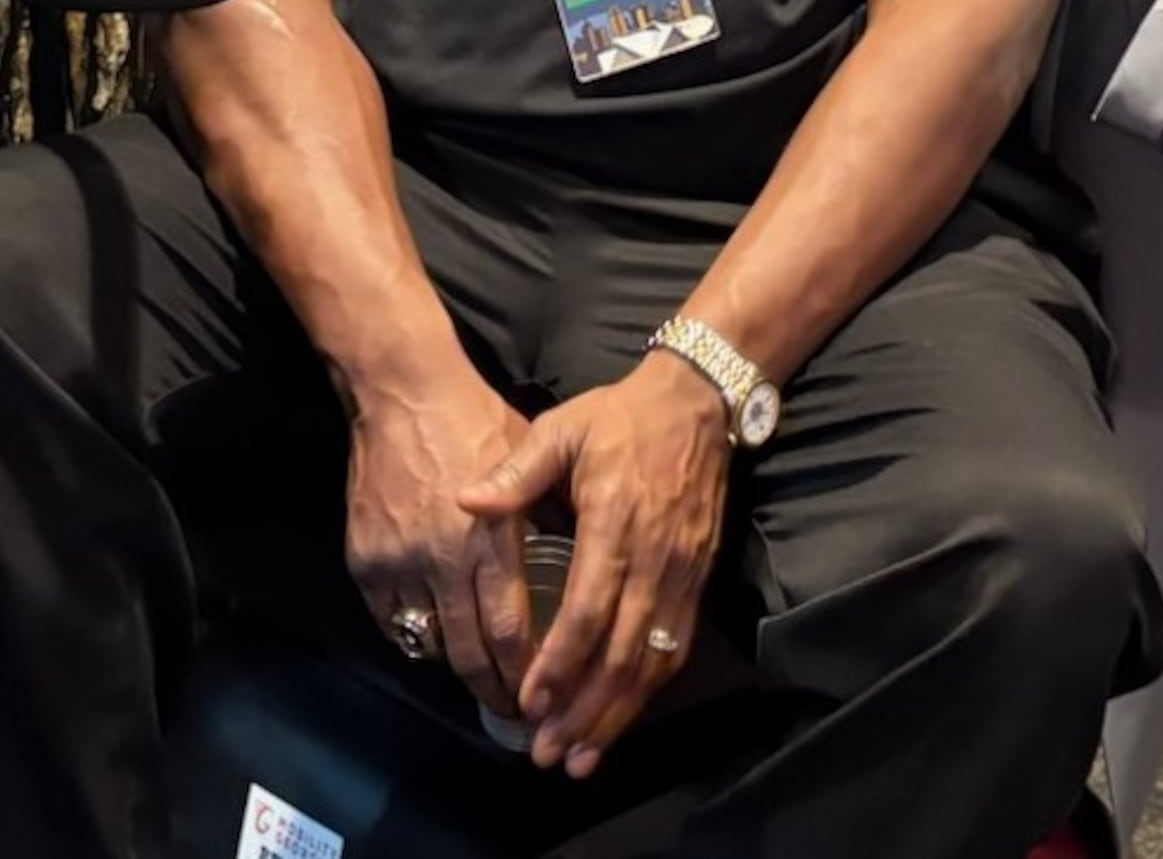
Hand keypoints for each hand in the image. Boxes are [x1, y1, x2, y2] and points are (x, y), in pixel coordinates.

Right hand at [347, 368, 540, 720]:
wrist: (401, 389)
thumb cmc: (475, 418)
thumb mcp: (531, 461)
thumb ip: (550, 513)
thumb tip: (582, 561)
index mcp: (490, 537)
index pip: (508, 629)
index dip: (526, 672)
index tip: (542, 695)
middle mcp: (442, 559)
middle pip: (468, 653)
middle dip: (495, 691)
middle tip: (515, 712)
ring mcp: (398, 563)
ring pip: (430, 643)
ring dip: (457, 668)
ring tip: (482, 681)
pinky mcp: (365, 561)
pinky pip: (391, 622)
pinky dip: (417, 636)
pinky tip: (439, 639)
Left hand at [460, 352, 730, 778]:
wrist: (698, 402)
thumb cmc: (620, 418)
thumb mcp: (563, 428)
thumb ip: (516, 472)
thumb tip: (464, 500)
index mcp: (614, 524)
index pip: (589, 609)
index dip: (561, 663)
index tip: (531, 703)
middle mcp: (654, 559)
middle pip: (620, 652)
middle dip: (584, 711)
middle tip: (547, 754)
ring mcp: (682, 574)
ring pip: (651, 661)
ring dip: (617, 715)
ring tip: (580, 759)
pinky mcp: (698, 580)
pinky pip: (674, 648)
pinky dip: (649, 692)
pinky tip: (621, 720)